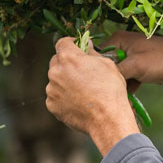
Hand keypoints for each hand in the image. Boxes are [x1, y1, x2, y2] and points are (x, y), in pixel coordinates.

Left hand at [46, 37, 138, 154]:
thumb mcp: (107, 64)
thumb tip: (86, 46)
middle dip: (67, 64)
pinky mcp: (51, 105)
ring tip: (83, 91)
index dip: (70, 44)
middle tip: (82, 72)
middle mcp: (55, 72)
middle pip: (57, 61)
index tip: (77, 48)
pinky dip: (64, 97)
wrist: (107, 119)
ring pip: (56, 80)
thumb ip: (92, 53)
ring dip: (65, 82)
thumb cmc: (110, 90)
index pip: (62, 43)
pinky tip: (78, 102)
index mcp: (68, 58)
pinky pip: (56, 96)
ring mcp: (51, 89)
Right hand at [103, 30, 162, 93]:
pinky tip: (130, 99)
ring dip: (121, 86)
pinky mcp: (140, 67)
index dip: (98, 70)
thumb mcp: (135, 66)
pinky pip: (129, 78)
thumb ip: (115, 71)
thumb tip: (98, 79)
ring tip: (121, 99)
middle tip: (111, 94)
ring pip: (119, 74)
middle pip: (108, 66)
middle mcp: (123, 45)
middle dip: (111, 80)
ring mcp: (132, 57)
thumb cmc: (162, 59)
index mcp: (119, 39)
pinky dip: (129, 88)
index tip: (98, 84)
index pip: (98, 55)